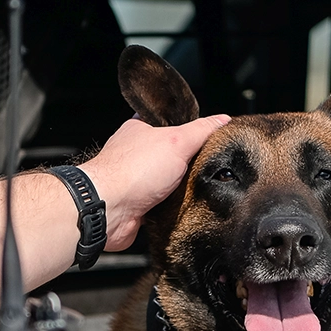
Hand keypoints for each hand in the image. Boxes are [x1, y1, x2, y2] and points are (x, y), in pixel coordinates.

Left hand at [82, 115, 230, 249]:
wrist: (108, 210)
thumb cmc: (131, 171)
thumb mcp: (177, 142)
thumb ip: (201, 130)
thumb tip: (222, 120)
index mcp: (142, 129)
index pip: (171, 120)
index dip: (191, 125)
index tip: (210, 133)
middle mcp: (137, 153)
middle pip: (174, 153)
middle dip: (191, 160)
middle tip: (209, 163)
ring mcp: (137, 179)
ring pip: (170, 180)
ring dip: (183, 186)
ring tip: (200, 186)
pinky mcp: (139, 204)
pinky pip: (165, 203)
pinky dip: (175, 206)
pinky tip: (186, 206)